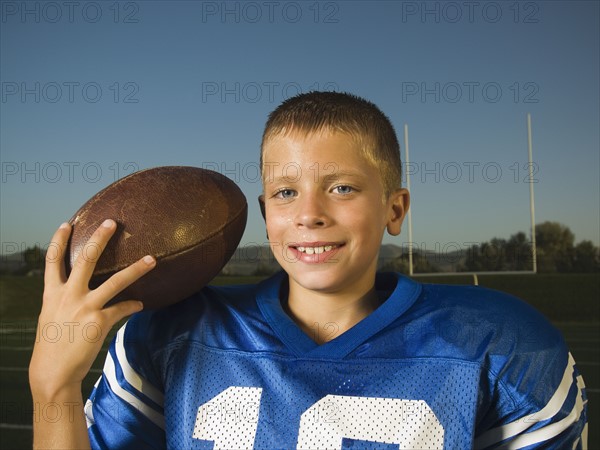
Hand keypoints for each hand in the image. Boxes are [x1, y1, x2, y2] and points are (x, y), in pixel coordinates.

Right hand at [29, 219, 155, 397]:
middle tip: (112, 222)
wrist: (53, 373)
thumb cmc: (52, 345)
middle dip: (99, 238)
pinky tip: (140, 303)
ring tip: (152, 259)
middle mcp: (67, 296)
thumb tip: (72, 288)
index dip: (58, 241)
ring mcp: (84, 308)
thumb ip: (62, 299)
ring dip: (136, 269)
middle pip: (85, 259)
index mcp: (52, 294)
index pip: (52, 260)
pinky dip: (132, 305)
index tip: (67, 223)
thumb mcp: (50, 317)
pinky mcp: (99, 322)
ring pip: (115, 282)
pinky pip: (122, 308)